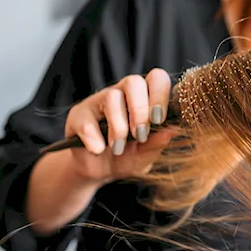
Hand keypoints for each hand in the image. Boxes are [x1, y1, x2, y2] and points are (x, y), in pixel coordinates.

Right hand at [64, 68, 176, 184]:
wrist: (96, 171)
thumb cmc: (126, 158)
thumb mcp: (145, 156)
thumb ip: (157, 144)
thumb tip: (173, 131)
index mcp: (145, 99)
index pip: (156, 79)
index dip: (160, 95)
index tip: (158, 120)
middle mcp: (122, 94)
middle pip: (133, 81)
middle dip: (139, 110)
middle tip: (140, 136)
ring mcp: (98, 101)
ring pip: (111, 97)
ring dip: (119, 127)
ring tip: (118, 148)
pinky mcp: (78, 115)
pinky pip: (87, 121)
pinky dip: (95, 140)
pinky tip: (98, 150)